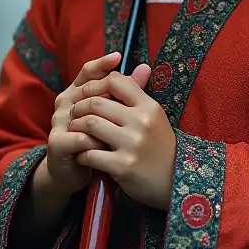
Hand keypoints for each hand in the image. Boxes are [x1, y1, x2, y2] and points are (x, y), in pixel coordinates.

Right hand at [41, 51, 121, 196]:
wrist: (71, 171)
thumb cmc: (94, 139)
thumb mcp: (111, 114)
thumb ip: (126, 92)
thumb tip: (146, 67)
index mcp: (75, 92)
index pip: (87, 72)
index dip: (101, 64)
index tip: (119, 57)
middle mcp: (64, 103)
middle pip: (88, 90)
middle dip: (108, 97)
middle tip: (128, 107)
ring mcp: (58, 122)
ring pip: (87, 115)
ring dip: (105, 124)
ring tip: (121, 132)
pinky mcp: (57, 142)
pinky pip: (81, 138)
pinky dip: (96, 143)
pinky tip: (107, 147)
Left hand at [68, 65, 176, 210]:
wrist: (173, 181)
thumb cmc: (160, 146)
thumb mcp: (155, 117)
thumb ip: (141, 94)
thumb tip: (140, 66)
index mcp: (148, 107)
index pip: (116, 82)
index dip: (96, 85)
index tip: (89, 94)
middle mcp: (141, 122)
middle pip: (97, 102)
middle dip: (80, 106)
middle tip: (75, 113)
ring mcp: (132, 144)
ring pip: (90, 124)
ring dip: (77, 128)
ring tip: (76, 131)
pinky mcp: (122, 166)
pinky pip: (90, 153)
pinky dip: (82, 153)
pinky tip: (83, 154)